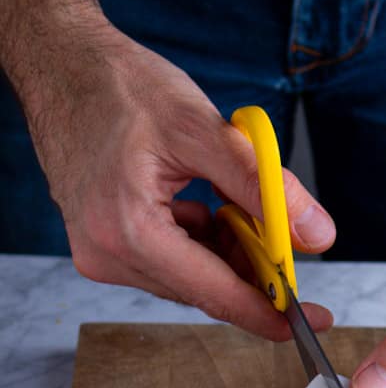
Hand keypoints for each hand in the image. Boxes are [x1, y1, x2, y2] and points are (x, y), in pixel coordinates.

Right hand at [26, 24, 335, 338]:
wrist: (65, 67)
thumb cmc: (121, 88)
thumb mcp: (204, 130)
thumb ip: (264, 187)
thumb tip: (316, 235)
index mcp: (127, 232)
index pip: (213, 293)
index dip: (268, 311)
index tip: (312, 320)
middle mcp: (107, 255)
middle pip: (203, 288)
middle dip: (252, 270)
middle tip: (290, 239)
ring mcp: (101, 252)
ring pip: (190, 275)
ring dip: (226, 251)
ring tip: (237, 203)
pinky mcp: (105, 242)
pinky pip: (170, 259)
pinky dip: (201, 240)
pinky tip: (207, 205)